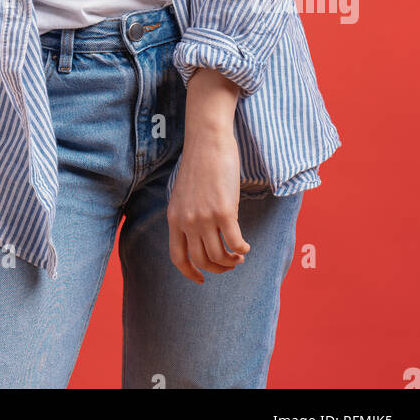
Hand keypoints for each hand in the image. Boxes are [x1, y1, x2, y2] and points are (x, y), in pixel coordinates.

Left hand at [167, 69, 249, 283]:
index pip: (178, 257)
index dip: (190, 273)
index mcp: (174, 217)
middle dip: (218, 268)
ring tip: (239, 255)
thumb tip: (200, 234)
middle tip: (230, 264)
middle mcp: (187, 221)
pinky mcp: (224, 211)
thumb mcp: (183, 193)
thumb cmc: (199, 163)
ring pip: (219, 256)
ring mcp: (204, 217)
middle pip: (202, 260)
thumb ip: (187, 214)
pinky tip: (246, 245)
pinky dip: (242, 249)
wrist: (206, 140)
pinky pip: (235, 243)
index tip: (201, 279)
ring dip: (231, 261)